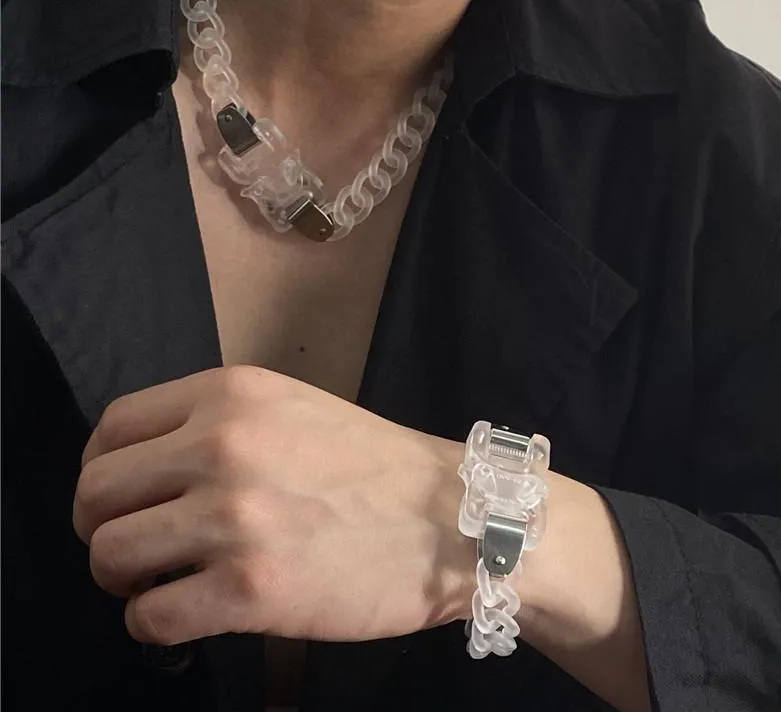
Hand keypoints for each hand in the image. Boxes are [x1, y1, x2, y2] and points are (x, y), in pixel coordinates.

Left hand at [73, 366, 473, 645]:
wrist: (449, 518)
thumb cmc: (373, 463)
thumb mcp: (291, 410)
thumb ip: (217, 424)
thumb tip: (146, 471)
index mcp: (229, 394)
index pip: (113, 428)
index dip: (101, 469)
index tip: (122, 498)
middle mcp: (221, 446)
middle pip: (95, 495)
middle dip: (101, 529)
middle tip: (136, 549)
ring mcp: (233, 518)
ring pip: (110, 556)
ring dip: (124, 579)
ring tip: (161, 582)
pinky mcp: (250, 590)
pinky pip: (149, 617)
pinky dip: (154, 622)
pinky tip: (188, 613)